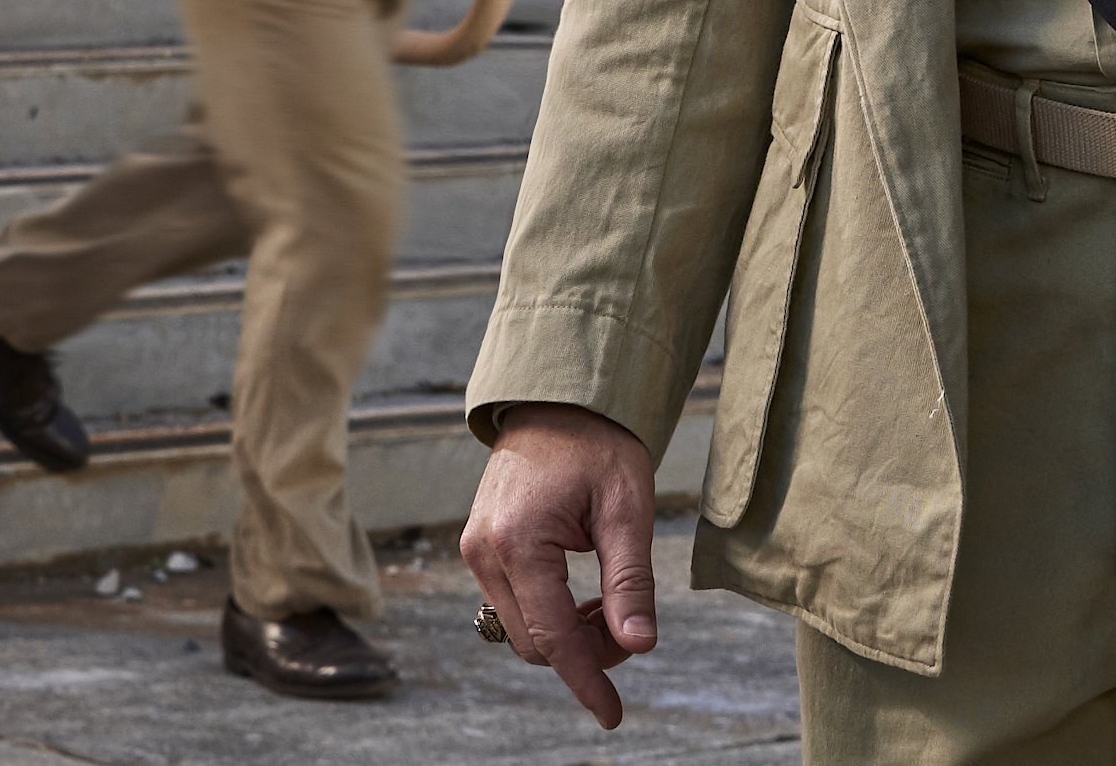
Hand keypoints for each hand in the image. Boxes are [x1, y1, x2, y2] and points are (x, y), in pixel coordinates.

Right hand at [461, 405, 660, 727]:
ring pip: (521, 629)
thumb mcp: (627, 509)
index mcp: (519, 541)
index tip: (613, 715)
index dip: (587, 680)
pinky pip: (512, 603)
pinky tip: (583, 596)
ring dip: (566, 635)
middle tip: (629, 631)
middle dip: (584, 653)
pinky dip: (549, 614)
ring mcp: (476, 549)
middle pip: (534, 642)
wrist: (558, 399)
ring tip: (608, 606)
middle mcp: (485, 551)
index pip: (554, 637)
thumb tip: (639, 646)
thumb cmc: (597, 444)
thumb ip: (631, 580)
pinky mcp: (479, 546)